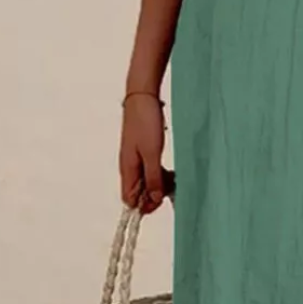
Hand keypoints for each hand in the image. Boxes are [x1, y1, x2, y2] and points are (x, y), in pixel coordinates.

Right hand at [119, 94, 165, 212]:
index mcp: (128, 169)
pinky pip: (150, 170)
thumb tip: (153, 199)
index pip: (129, 199)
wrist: (143, 97)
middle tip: (172, 190)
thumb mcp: (152, 153)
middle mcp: (129, 166)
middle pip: (138, 192)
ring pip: (146, 181)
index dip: (144, 206)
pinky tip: (171, 172)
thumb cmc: (145, 122)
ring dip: (159, 184)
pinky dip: (160, 174)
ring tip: (174, 181)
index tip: (161, 202)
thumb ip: (153, 177)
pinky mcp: (143, 151)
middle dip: (154, 195)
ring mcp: (136, 159)